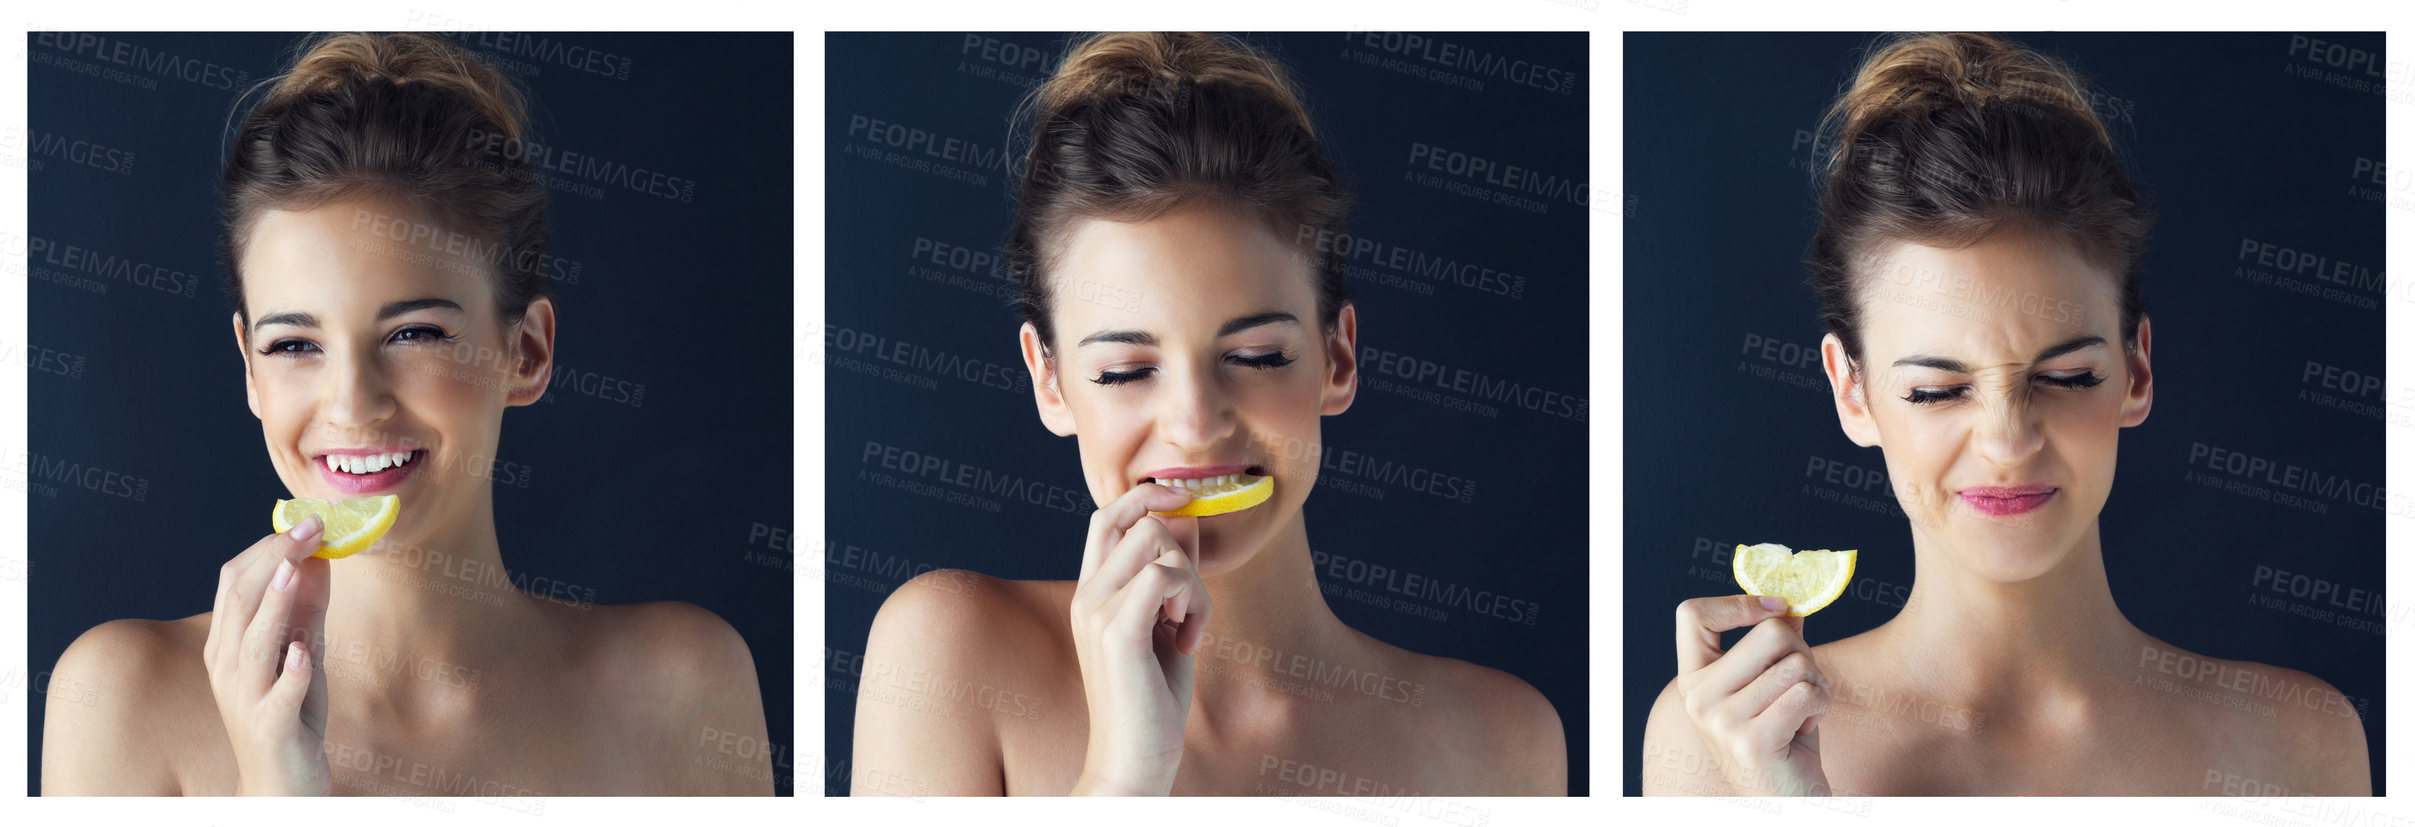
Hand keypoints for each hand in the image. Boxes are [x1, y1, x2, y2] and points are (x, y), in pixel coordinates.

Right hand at [202, 514, 334, 795]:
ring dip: (275, 605)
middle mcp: (228, 667)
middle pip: (240, 602)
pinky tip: (304, 652)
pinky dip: (292, 672)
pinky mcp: (271, 727)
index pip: (235, 582)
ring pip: (252, 644)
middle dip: (275, 560)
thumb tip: (319, 557)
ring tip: (297, 571)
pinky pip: (278, 696)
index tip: (308, 522)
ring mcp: (246, 698)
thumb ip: (307, 611)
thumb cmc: (289, 716)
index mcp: (229, 644)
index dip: (270, 547)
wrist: (281, 786)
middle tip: (311, 529)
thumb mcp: (302, 654)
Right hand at [1067, 483, 1210, 795]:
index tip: (1187, 502)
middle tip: (1190, 606)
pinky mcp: (1117, 632)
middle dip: (1183, 551)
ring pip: (1159, 545)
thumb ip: (1175, 574)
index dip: (1148, 496)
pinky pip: (1165, 576)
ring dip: (1195, 584)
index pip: (1107, 516)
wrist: (1133, 760)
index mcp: (1093, 593)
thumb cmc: (1152, 701)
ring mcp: (1096, 611)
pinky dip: (1194, 602)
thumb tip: (1188, 518)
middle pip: (1137, 521)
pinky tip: (1188, 640)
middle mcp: (1087, 596)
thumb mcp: (1169, 625)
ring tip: (1189, 630)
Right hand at [1672, 595, 1830, 795]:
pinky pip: (1806, 693)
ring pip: (1796, 664)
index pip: (1692, 615)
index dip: (1737, 602)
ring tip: (1803, 712)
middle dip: (1803, 652)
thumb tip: (1791, 606)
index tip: (1775, 607)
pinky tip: (1807, 727)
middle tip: (1802, 683)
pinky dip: (1821, 706)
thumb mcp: (1772, 687)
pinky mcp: (1752, 740)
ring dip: (1817, 685)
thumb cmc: (1782, 743)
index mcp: (1693, 679)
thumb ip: (1775, 648)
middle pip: (1769, 632)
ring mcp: (1721, 720)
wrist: (1786, 801)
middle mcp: (1698, 697)